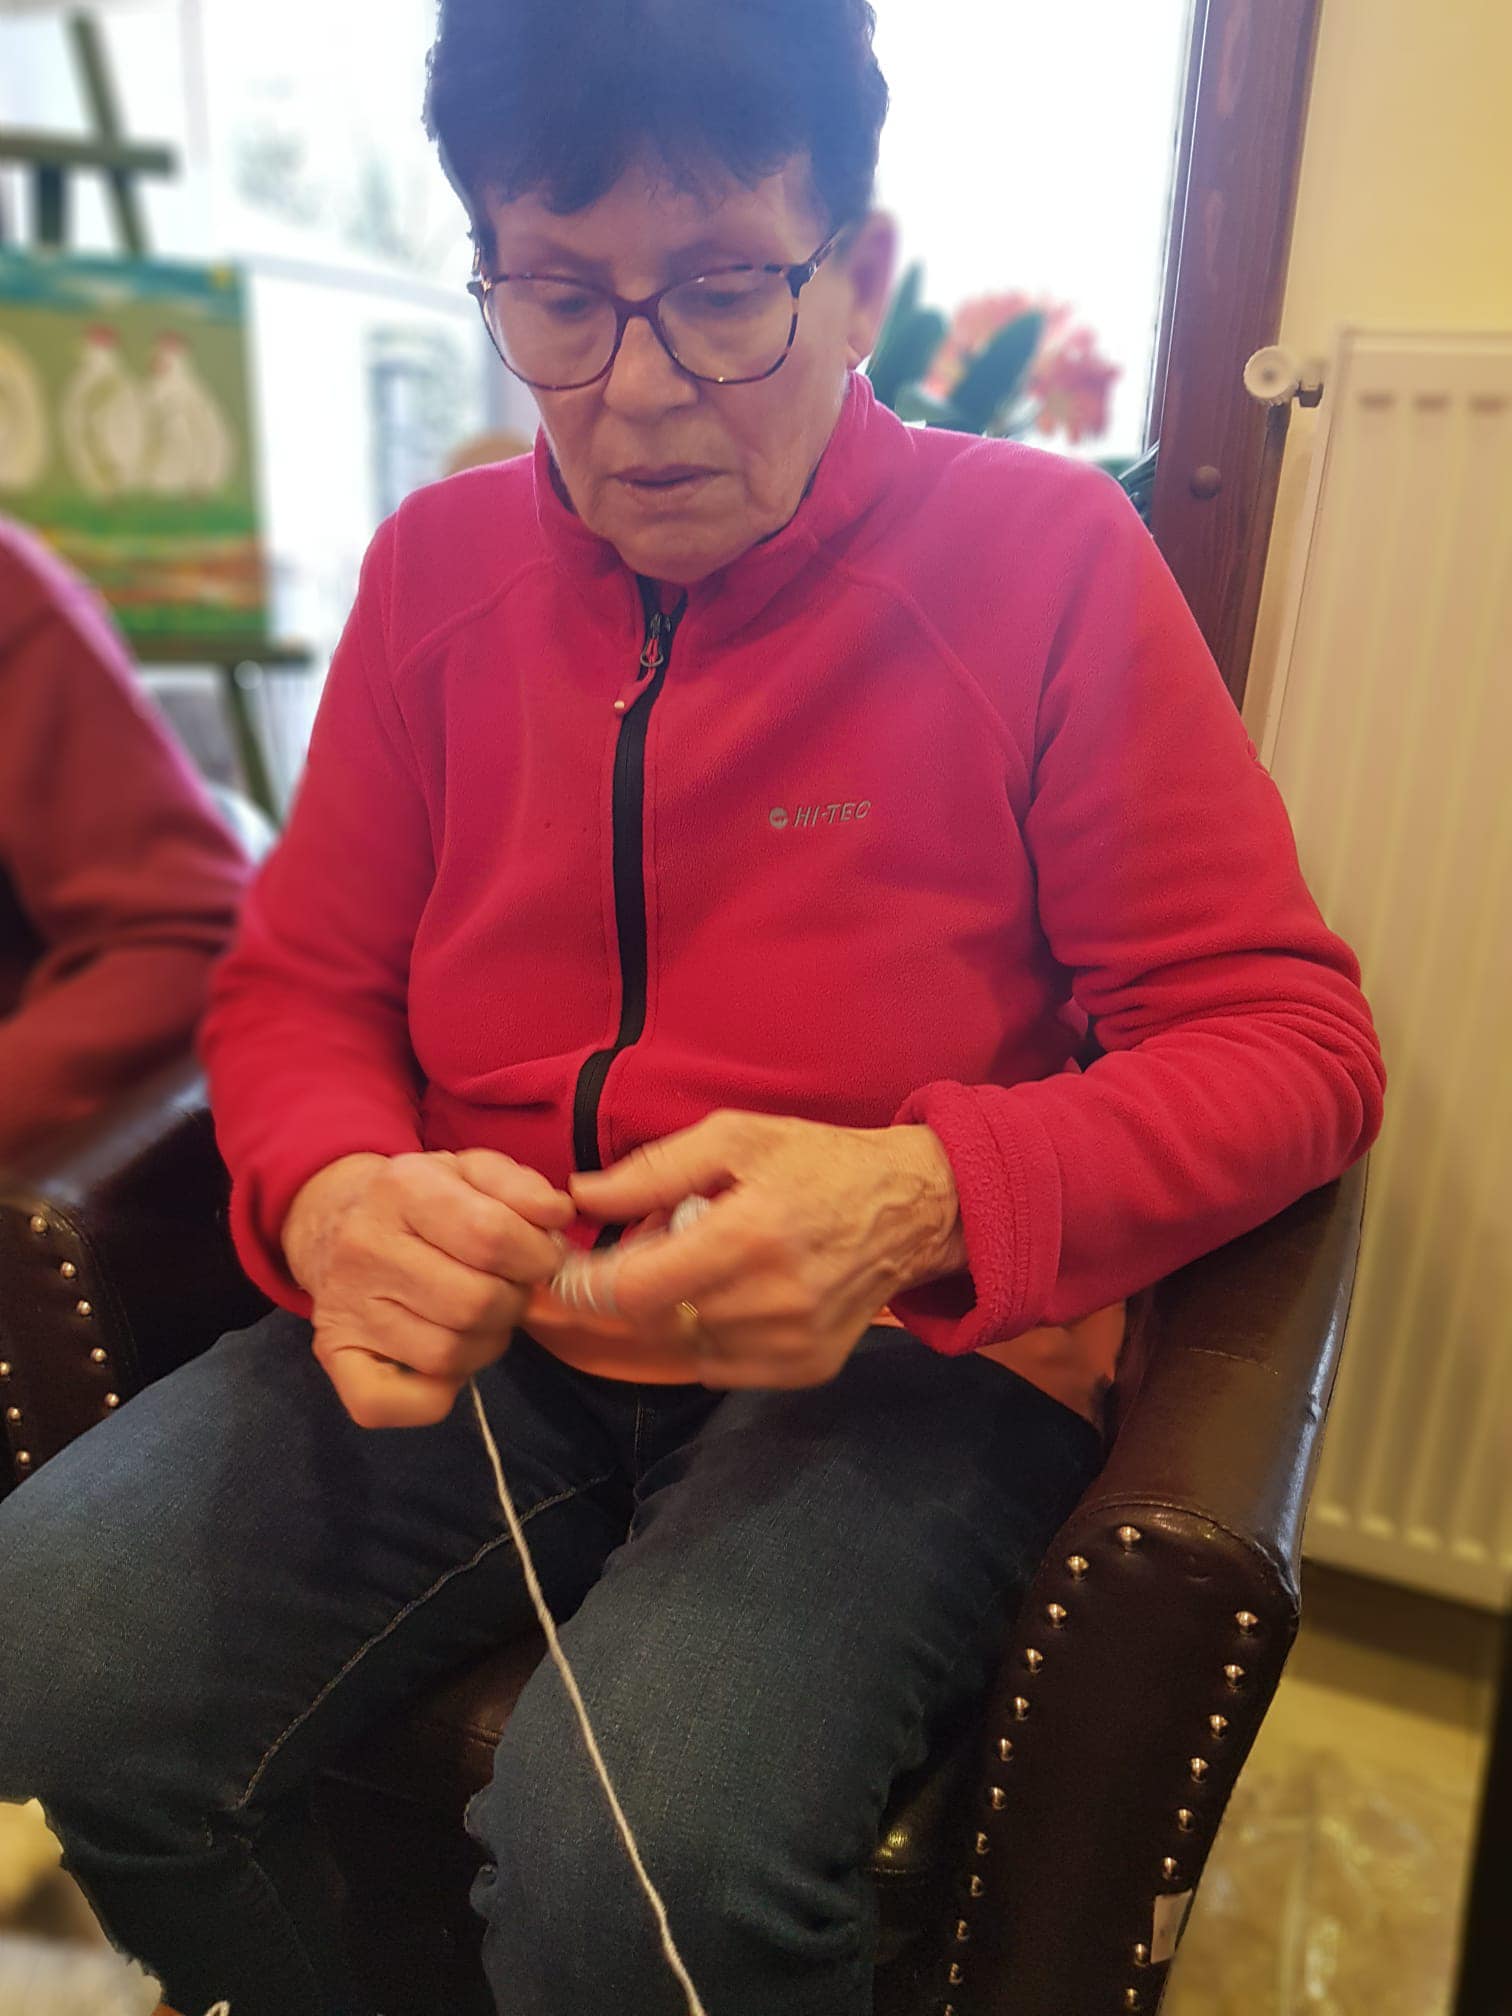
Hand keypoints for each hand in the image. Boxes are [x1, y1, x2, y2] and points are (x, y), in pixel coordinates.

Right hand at [282, 1149, 575, 1427]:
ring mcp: (343, 1306)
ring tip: (481, 1318)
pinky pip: (387, 1403)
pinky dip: (432, 1396)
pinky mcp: (333, 1355)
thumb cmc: (419, 1200)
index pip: (491, 1236)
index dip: (537, 1256)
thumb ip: (521, 1187)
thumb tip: (557, 1216)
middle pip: (475, 1302)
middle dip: (514, 1301)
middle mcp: (365, 1247)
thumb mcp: (470, 1170)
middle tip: (509, 1289)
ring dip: (485, 1344)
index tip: (541, 1258)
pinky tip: (446, 1360)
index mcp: (403, 1189)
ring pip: (447, 1354)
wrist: (332, 1218)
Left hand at [568, 1112, 965, 1388]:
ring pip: (689, 1341)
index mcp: (748, 1235)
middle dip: (647, 1280)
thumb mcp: (736, 1138)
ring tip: (721, 1261)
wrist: (911, 1207)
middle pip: (657, 1316)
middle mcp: (771, 1300)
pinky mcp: (808, 1368)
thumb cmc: (816, 1163)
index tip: (571, 1274)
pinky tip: (749, 1293)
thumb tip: (581, 1196)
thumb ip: (653, 1170)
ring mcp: (792, 1342)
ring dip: (686, 1306)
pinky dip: (720, 1333)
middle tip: (673, 1241)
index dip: (590, 1286)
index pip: (635, 1289)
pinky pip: (724, 1365)